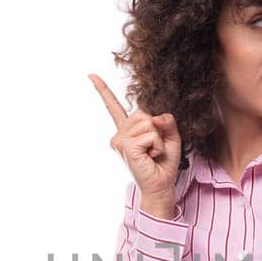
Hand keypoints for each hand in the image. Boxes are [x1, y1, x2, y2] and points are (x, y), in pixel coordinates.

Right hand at [90, 73, 180, 204]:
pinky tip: (150, 156)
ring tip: (152, 153)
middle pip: (143, 113)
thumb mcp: (170, 137)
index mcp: (127, 131)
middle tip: (154, 148)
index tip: (91, 75)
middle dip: (156, 129)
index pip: (113, 107)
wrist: (161, 185)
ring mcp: (119, 141)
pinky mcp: (125, 147)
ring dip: (157, 138)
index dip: (103, 89)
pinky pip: (150, 134)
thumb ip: (165, 121)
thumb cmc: (164, 163)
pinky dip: (156, 145)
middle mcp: (119, 135)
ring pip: (148, 122)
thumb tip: (154, 117)